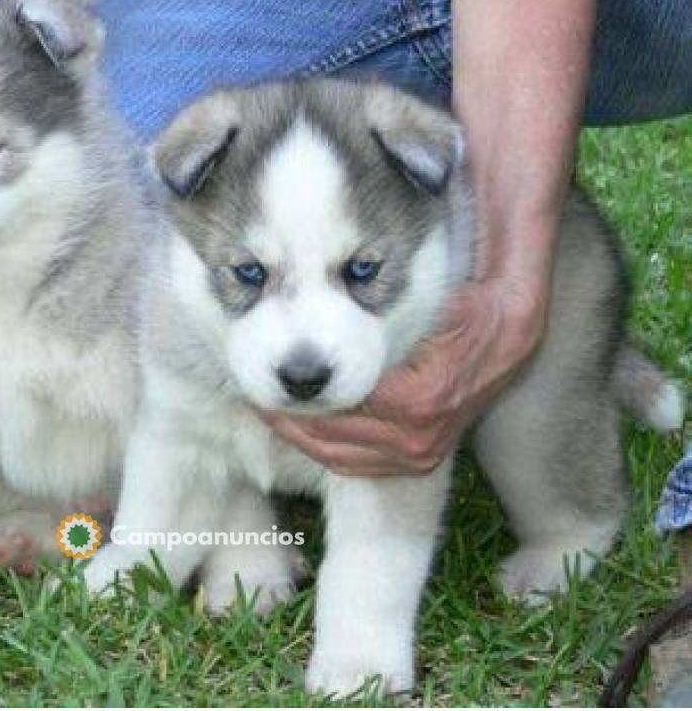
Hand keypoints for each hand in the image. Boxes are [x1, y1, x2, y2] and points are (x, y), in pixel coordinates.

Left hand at [265, 278, 546, 476]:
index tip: (263, 380)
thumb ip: (379, 319)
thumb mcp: (428, 303)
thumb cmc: (469, 307)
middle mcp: (416, 438)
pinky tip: (304, 430)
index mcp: (413, 403)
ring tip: (270, 413)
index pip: (335, 408)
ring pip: (340, 458)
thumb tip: (321, 330)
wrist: (514, 328)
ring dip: (302, 438)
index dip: (295, 396)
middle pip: (330, 439)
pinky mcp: (422, 460)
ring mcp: (420, 454)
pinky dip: (328, 450)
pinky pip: (361, 465)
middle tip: (255, 397)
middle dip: (289, 420)